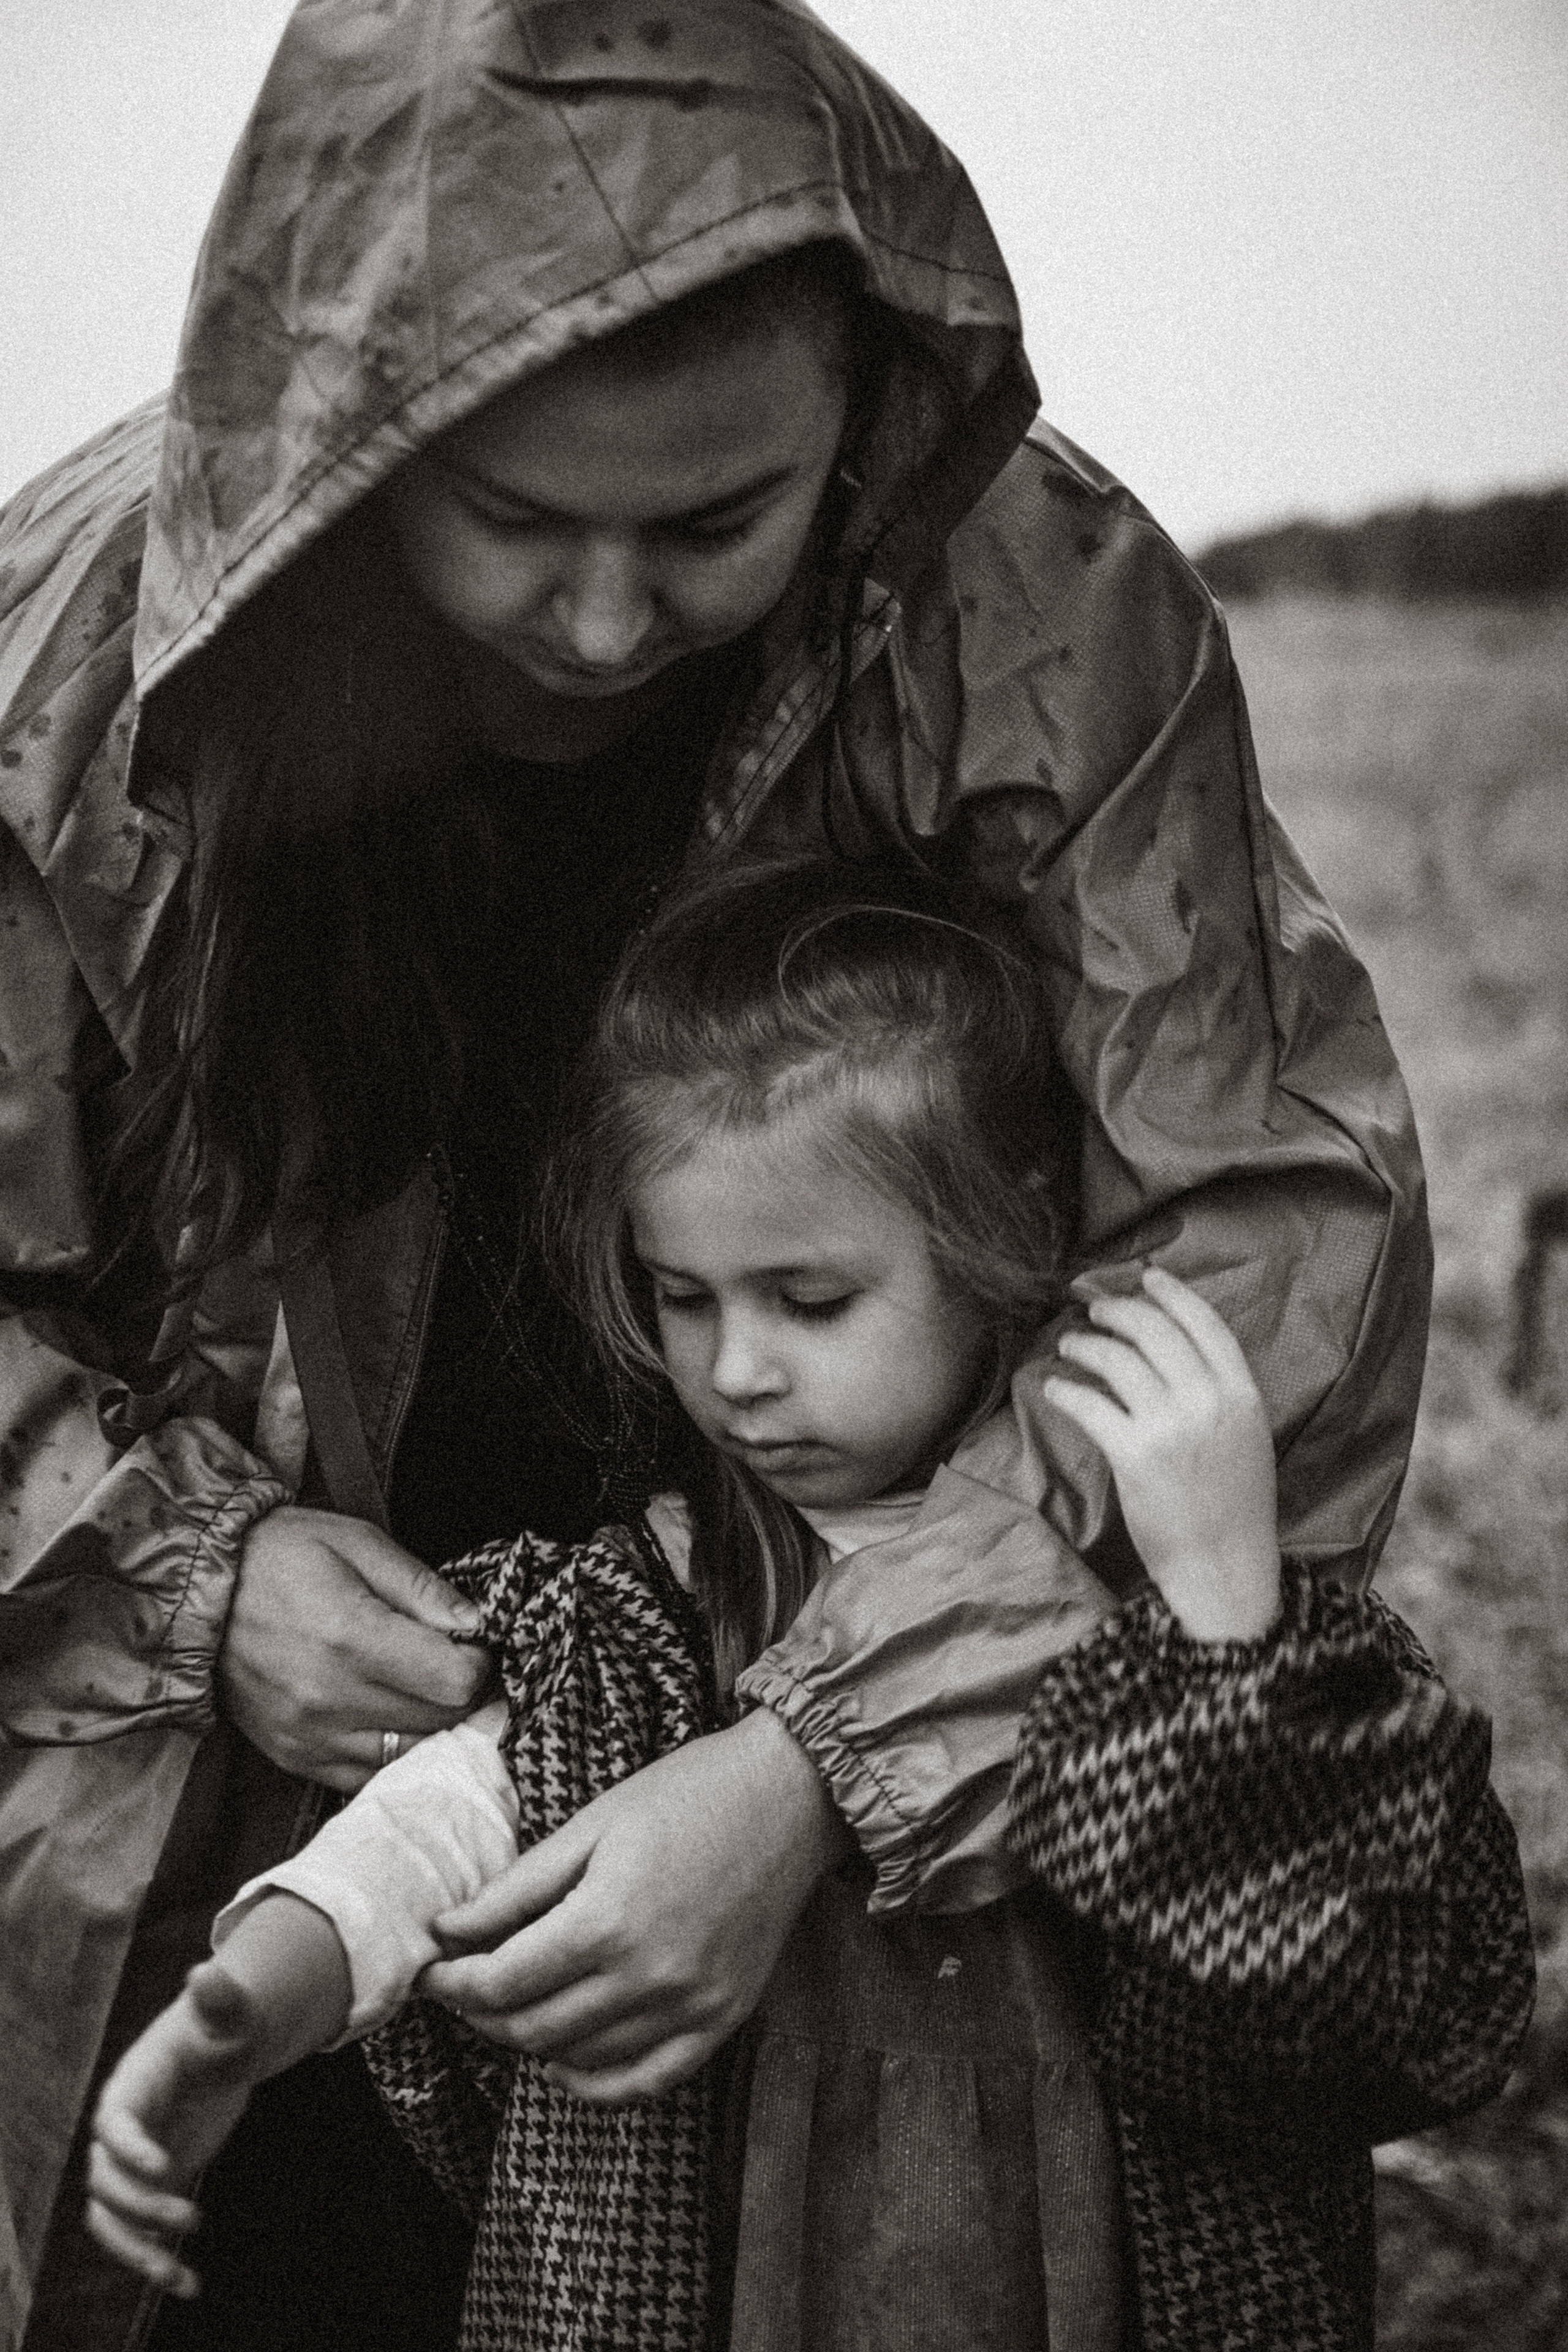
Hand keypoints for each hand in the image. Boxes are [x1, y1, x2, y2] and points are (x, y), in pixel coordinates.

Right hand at [87, 1894, 352, 2296]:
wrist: (227, 2050)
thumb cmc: (224, 2026)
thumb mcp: (229, 2013)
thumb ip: (219, 1999)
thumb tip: (208, 1972)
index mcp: (131, 2088)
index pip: (112, 2124)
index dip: (129, 2150)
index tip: (166, 2167)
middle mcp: (121, 2132)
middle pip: (106, 2181)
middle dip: (140, 2205)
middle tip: (191, 2213)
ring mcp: (134, 2165)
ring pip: (112, 2219)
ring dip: (138, 2252)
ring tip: (179, 2277)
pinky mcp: (153, 2189)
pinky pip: (139, 2233)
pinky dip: (158, 2260)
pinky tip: (189, 2284)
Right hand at [219, 1507, 488, 1788]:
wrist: (197, 1590)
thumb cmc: (281, 1553)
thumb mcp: (357, 1542)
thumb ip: (421, 1587)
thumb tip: (475, 1624)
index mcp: (351, 1638)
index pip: (454, 1683)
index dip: (479, 1663)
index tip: (472, 1643)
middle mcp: (329, 1698)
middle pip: (440, 1722)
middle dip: (460, 1692)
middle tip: (450, 1660)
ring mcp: (308, 1736)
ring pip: (408, 1756)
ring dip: (429, 1725)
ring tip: (418, 1686)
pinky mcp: (293, 1757)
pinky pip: (366, 1775)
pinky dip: (389, 1750)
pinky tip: (385, 1713)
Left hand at [422, 1708, 850, 2103]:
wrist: (790, 1797)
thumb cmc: (686, 1795)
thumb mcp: (591, 1824)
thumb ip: (517, 1887)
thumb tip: (448, 1929)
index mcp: (607, 1920)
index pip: (500, 1983)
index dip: (452, 1984)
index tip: (431, 1971)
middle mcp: (648, 1976)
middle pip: (532, 2029)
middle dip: (481, 2015)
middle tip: (462, 1990)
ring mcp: (690, 2006)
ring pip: (580, 2061)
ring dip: (530, 2043)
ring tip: (510, 2010)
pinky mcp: (722, 2020)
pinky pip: (644, 2083)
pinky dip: (594, 2083)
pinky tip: (565, 2061)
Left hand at [1043, 1266, 1280, 1641]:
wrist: (1226, 1567)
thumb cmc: (1234, 1507)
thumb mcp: (1246, 1438)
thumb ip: (1220, 1393)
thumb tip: (1173, 1352)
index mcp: (1243, 1394)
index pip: (1205, 1323)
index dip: (1172, 1293)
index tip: (1146, 1277)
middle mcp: (1209, 1402)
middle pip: (1155, 1330)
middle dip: (1118, 1311)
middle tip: (1094, 1309)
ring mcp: (1171, 1426)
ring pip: (1117, 1360)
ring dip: (1086, 1346)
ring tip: (1071, 1346)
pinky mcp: (1134, 1454)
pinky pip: (1089, 1403)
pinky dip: (1065, 1390)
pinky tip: (1055, 1388)